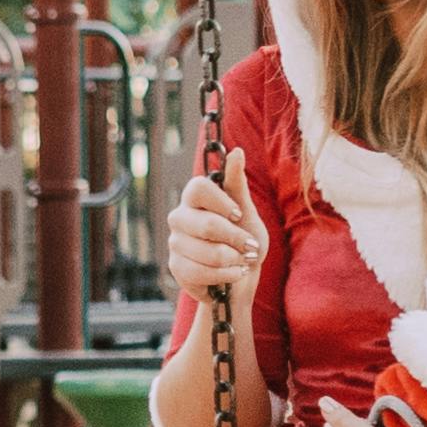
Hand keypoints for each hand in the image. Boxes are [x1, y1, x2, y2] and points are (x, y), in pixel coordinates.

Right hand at [163, 155, 267, 301]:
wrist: (241, 273)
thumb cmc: (243, 237)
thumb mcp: (246, 210)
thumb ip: (237, 184)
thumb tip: (237, 151)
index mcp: (194, 199)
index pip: (197, 188)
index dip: (221, 201)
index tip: (237, 213)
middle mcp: (179, 218)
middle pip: (207, 225)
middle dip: (237, 239)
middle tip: (250, 245)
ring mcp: (175, 243)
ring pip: (209, 253)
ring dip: (235, 260)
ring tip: (242, 261)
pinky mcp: (177, 268)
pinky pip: (203, 273)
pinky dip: (227, 276)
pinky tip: (233, 273)